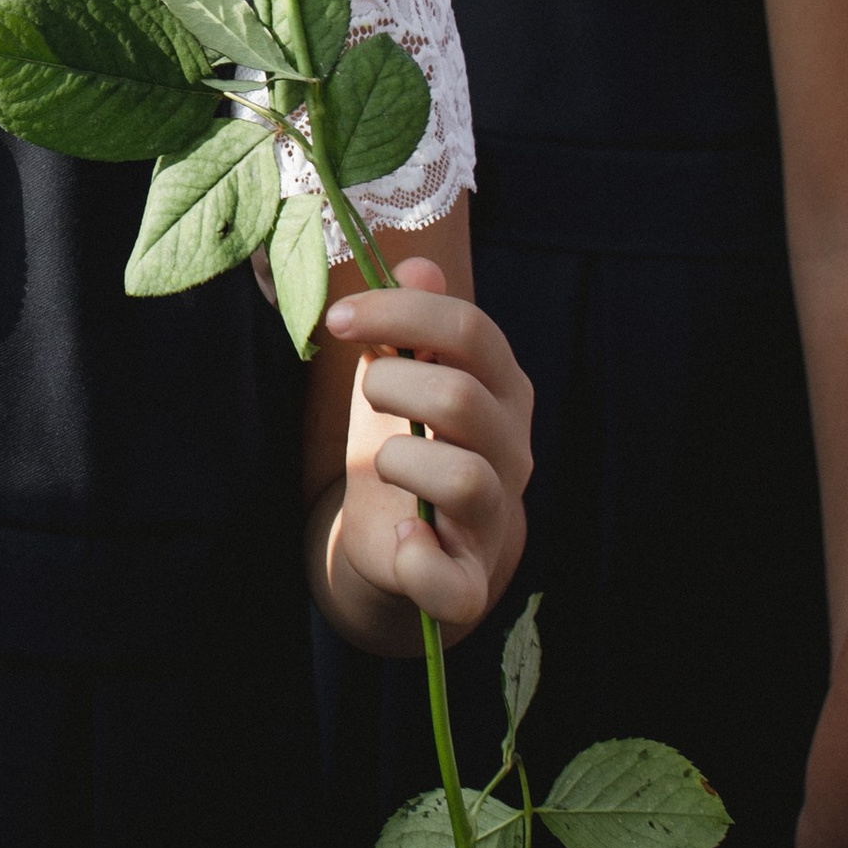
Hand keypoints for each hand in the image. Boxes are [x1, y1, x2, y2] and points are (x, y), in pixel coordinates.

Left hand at [325, 259, 531, 634]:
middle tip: (368, 392)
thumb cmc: (411, 442)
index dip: (400, 313)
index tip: (337, 319)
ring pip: (464, 478)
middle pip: (463, 396)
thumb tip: (417, 264)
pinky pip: (452, 582)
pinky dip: (417, 561)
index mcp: (500, 388)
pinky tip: (398, 537)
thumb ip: (411, 323)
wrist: (411, 540)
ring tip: (379, 463)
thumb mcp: (405, 376)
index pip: (470, 329)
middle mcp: (510, 450)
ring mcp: (494, 517)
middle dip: (393, 383)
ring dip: (398, 460)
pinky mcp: (465, 581)